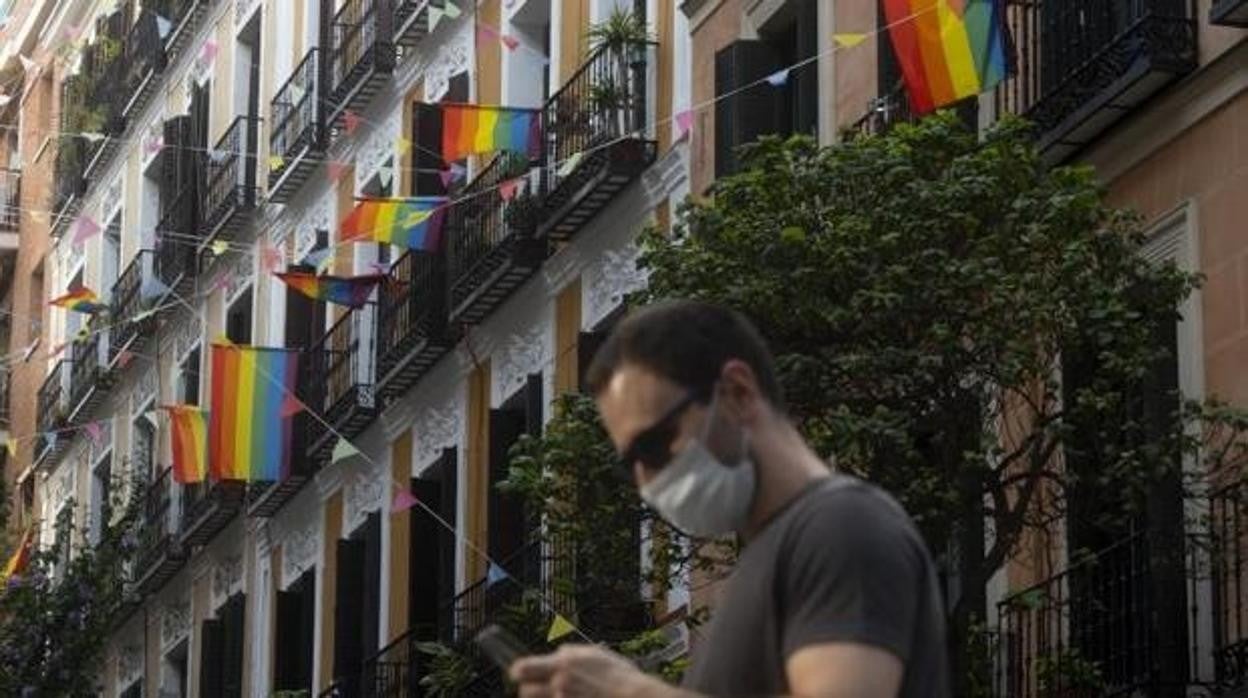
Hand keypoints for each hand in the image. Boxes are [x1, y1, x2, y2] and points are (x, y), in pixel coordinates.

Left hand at [510, 644, 667, 697]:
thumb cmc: (620, 677)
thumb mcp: (595, 654)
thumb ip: (570, 653)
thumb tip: (555, 654)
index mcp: (564, 665)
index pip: (523, 669)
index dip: (519, 672)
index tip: (519, 674)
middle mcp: (560, 686)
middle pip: (525, 692)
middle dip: (530, 691)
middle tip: (539, 689)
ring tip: (561, 695)